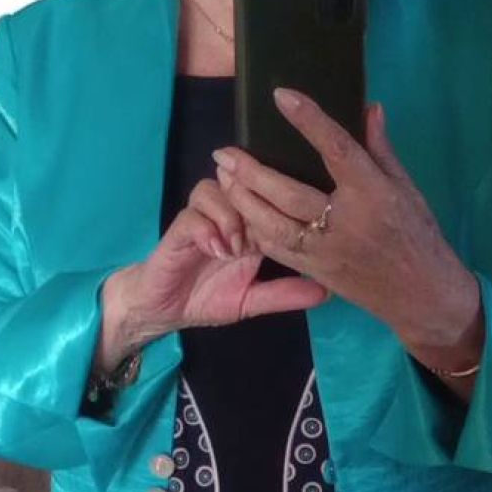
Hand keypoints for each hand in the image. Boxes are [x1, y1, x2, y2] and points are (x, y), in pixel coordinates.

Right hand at [102, 190, 328, 360]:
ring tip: (236, 249)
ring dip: (231, 215)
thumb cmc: (207, 298)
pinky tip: (217, 251)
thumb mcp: (253, 300)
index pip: (269, 198)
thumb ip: (285, 294)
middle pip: (243, 183)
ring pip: (217, 189)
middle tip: (262, 235)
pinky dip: (207, 230)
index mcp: (250, 228)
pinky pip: (193, 215)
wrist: (163, 309)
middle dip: (256, 202)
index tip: (296, 224)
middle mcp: (227, 216)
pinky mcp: (179, 230)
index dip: (282, 205)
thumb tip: (327, 294)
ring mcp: (202, 220)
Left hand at [209, 91, 481, 353]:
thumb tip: (368, 107)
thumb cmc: (417, 236)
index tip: (281, 96)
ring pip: (274, 224)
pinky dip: (256, 230)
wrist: (422, 295)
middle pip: (289, 192)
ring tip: (224, 180)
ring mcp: (327, 250)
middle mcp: (346, 221)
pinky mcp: (317, 272)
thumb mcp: (407, 188)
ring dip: (244, 201)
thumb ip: (381, 149)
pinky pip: (278, 250)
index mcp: (373, 193)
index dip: (308, 120)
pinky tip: (242, 212)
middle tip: (224, 152)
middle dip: (251, 172)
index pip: (336, 148)